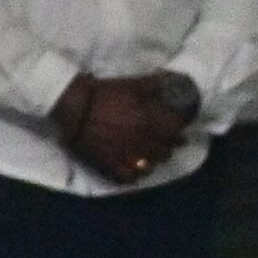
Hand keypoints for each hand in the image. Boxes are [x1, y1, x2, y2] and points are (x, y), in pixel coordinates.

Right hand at [51, 74, 182, 183]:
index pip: (174, 133)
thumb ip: (153, 84)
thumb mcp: (131, 84)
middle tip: (170, 146)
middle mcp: (142, 140)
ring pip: (150, 165)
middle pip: (165, 151)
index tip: (181, 133)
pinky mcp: (110, 163)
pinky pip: (129, 177)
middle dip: (170, 148)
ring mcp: (126, 154)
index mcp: (149, 121)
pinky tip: (137, 171)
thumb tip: (169, 80)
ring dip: (155, 162)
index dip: (180, 134)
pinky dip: (136, 176)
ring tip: (155, 158)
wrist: (75, 106)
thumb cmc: (103, 93)